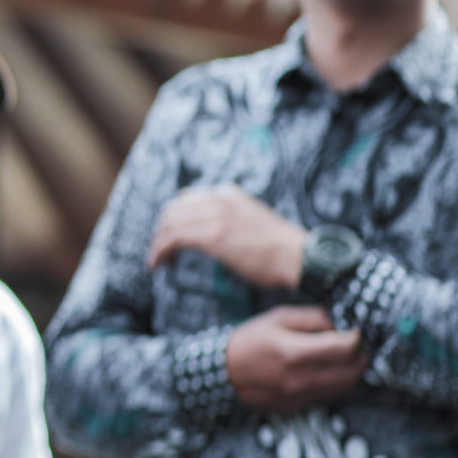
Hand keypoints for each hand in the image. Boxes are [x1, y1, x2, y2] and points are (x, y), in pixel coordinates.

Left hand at [148, 186, 306, 290]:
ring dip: (157, 244)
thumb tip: (212, 234)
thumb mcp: (251, 221)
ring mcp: (215, 215)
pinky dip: (159, 251)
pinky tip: (158, 265)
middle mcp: (218, 199)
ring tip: (157, 261)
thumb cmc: (280, 249)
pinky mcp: (212, 235)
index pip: (186, 199)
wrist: (300, 257)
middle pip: (172, 209)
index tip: (170, 236)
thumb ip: (230, 220)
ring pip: (168, 224)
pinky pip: (172, 239)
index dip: (172, 218)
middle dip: (161, 231)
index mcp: (228, 193)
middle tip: (160, 251)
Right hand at [226, 305, 368, 412]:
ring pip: (345, 387)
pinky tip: (330, 369)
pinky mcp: (298, 405)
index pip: (344, 348)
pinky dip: (338, 382)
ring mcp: (299, 395)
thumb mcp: (278, 318)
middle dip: (362, 356)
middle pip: (352, 371)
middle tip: (359, 344)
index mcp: (293, 352)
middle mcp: (299, 378)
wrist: (222, 373)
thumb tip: (342, 322)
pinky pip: (330, 395)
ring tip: (348, 357)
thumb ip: (313, 317)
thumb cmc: (250, 340)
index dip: (358, 338)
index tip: (357, 330)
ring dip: (354, 371)